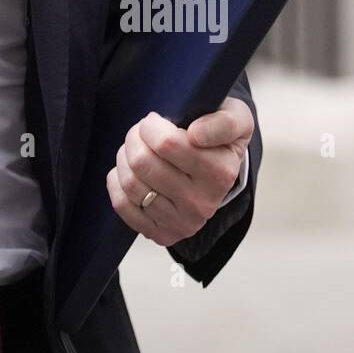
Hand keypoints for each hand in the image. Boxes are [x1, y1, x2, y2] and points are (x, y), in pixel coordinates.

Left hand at [105, 96, 253, 246]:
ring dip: (125, 158)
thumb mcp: (236, 118)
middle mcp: (202, 202)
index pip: (166, 143)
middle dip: (134, 137)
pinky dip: (117, 182)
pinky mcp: (164, 234)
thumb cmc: (218, 137)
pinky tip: (130, 171)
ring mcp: (183, 223)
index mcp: (220, 172)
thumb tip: (196, 135)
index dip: (151, 125)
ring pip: (130, 183)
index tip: (156, 121)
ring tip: (136, 149)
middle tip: (141, 132)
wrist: (219, 172)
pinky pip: (123, 205)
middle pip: (142, 162)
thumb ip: (224, 121)